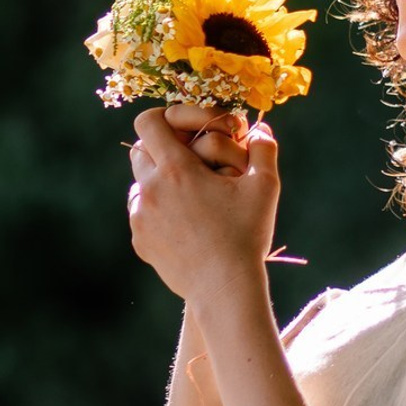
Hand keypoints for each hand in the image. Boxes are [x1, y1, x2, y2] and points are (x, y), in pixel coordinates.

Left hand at [127, 105, 280, 303]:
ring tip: (190, 193)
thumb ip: (264, 148)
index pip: (149, 122)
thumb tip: (260, 128)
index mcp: (176, 169)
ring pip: (140, 183)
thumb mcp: (265, 186)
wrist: (225, 287)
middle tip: (193, 160)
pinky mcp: (140, 240)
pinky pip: (142, 212)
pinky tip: (185, 221)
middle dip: (165, 149)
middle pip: (141, 149)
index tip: (188, 130)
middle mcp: (151, 189)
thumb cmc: (247, 234)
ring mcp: (141, 217)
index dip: (166, 117)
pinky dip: (158, 209)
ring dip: (160, 180)